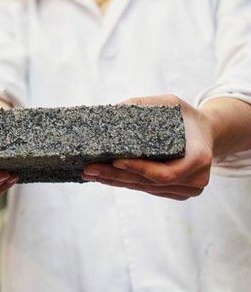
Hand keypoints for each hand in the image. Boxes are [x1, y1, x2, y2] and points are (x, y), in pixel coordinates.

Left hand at [82, 95, 212, 199]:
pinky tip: (105, 176)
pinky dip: (126, 182)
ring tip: (90, 173)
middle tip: (88, 169)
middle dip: (116, 176)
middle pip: (149, 183)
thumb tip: (111, 110)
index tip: (115, 160)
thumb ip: (143, 106)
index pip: (164, 172)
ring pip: (145, 188)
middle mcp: (196, 179)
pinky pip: (148, 189)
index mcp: (199, 158)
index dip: (139, 169)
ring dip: (116, 181)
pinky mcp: (178, 193)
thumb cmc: (184, 116)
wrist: (206, 132)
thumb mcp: (168, 102)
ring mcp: (188, 190)